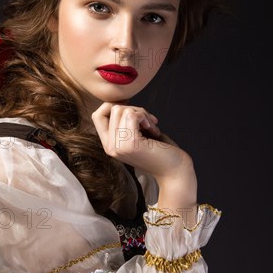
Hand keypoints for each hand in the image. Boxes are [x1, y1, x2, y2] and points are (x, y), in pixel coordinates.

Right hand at [91, 102, 196, 222]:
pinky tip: (154, 129)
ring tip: (152, 127)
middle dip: (134, 109)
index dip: (113, 106)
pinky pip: (131, 115)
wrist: (174, 171)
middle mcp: (110, 147)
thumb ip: (125, 123)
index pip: (97, 116)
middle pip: (112, 109)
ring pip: (121, 109)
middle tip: (148, 123)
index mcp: (109, 145)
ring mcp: (119, 146)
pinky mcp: (131, 144)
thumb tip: (120, 101)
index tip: (132, 111)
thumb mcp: (137, 134)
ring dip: (141, 113)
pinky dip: (145, 116)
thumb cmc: (160, 151)